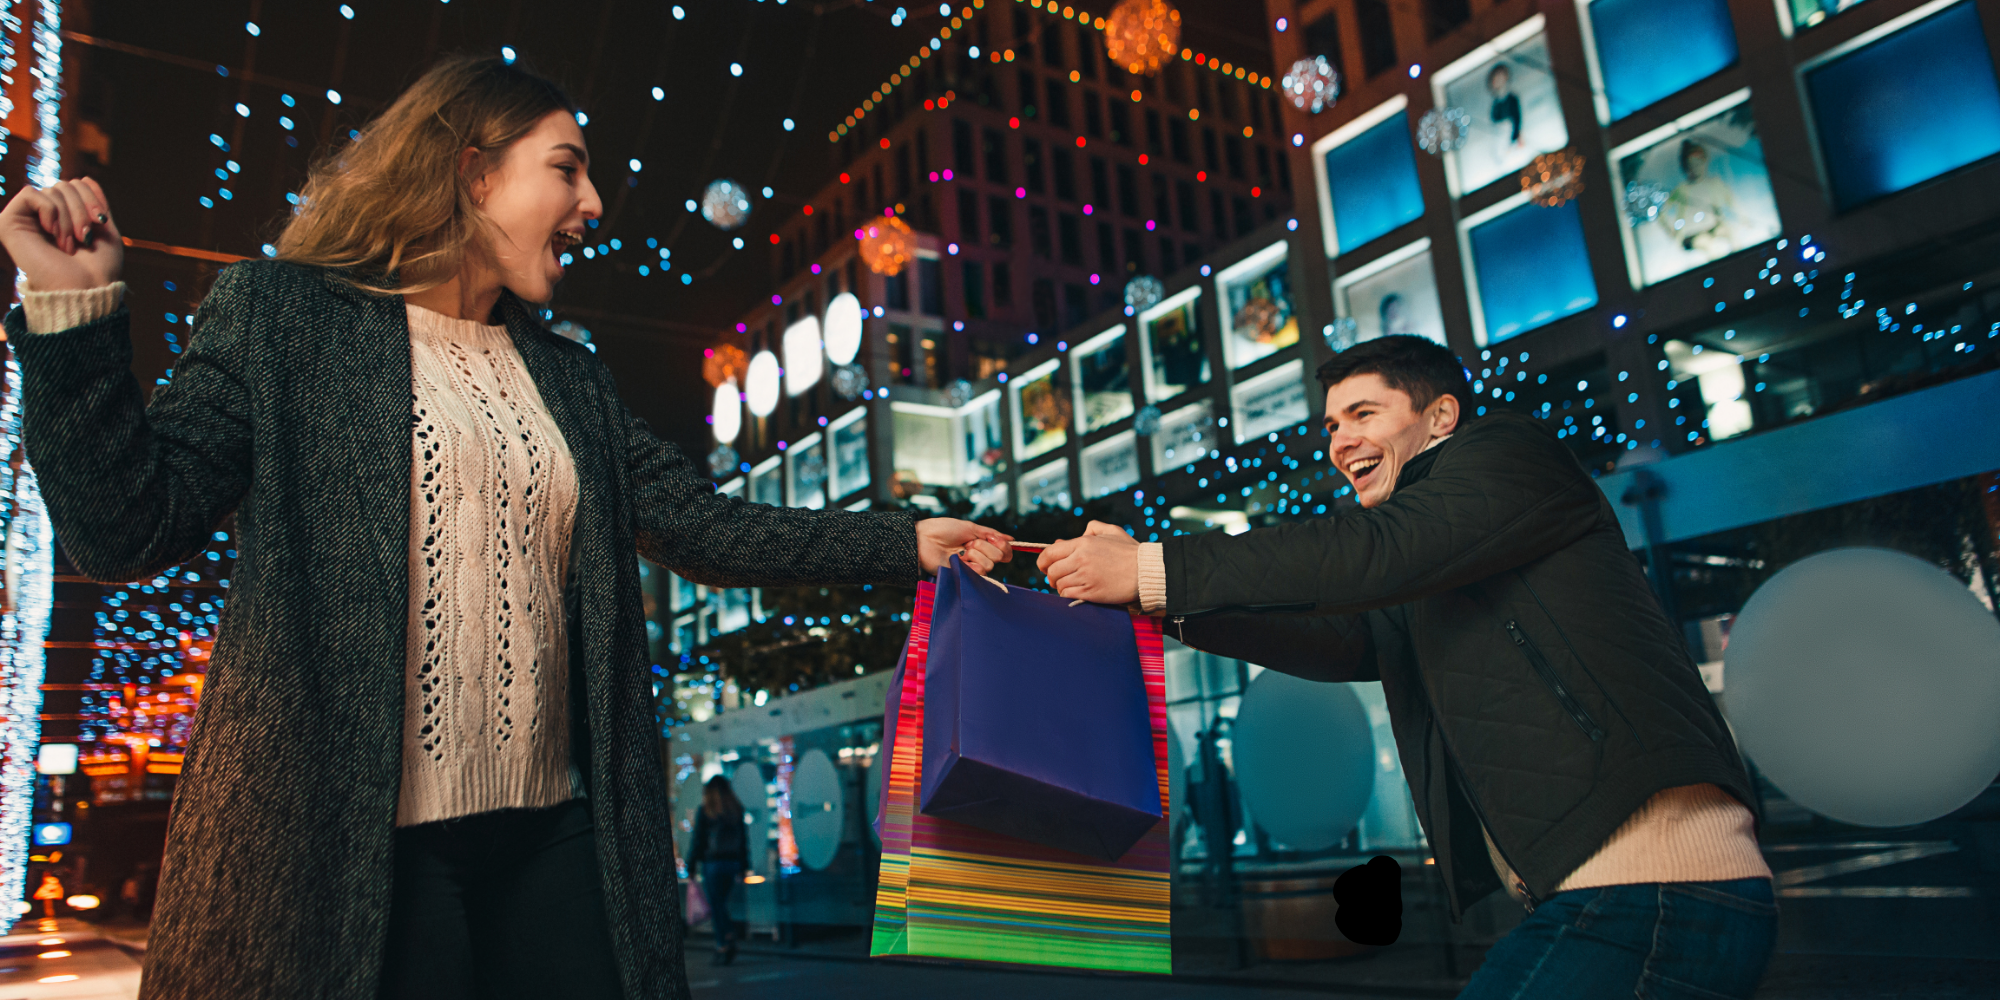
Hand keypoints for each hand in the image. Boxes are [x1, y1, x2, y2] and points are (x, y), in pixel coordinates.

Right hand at [0, 177, 122, 291]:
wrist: (86, 289)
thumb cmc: (98, 267)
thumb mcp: (103, 228)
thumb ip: (93, 201)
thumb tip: (84, 178)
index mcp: (64, 218)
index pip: (75, 184)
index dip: (91, 197)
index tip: (102, 222)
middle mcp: (42, 217)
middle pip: (63, 185)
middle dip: (80, 209)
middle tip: (85, 237)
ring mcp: (24, 220)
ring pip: (50, 190)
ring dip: (68, 217)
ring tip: (69, 244)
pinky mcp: (8, 223)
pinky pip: (30, 194)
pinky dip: (49, 211)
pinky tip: (51, 232)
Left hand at [916, 517, 1012, 575]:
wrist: (924, 538)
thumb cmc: (943, 530)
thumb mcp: (970, 527)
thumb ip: (991, 534)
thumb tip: (1011, 538)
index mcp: (980, 545)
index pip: (1004, 551)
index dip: (1003, 546)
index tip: (993, 538)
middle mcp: (978, 557)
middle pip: (999, 557)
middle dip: (986, 546)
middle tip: (968, 543)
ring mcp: (971, 567)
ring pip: (990, 565)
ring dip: (977, 554)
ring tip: (961, 551)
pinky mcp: (963, 576)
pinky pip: (979, 572)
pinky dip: (972, 563)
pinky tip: (960, 559)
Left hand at [1037, 520, 1138, 604]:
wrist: (1145, 571)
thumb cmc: (1130, 551)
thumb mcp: (1112, 531)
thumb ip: (1092, 528)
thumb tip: (1074, 536)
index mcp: (1083, 543)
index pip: (1050, 553)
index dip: (1042, 561)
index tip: (1044, 567)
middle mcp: (1081, 559)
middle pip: (1052, 570)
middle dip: (1051, 576)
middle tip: (1057, 578)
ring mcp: (1085, 577)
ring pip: (1059, 584)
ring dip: (1060, 586)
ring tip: (1069, 585)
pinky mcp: (1090, 592)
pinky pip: (1068, 595)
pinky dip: (1067, 594)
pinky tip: (1075, 592)